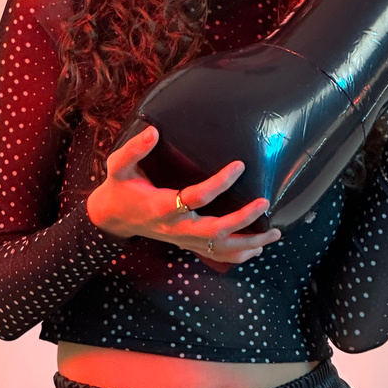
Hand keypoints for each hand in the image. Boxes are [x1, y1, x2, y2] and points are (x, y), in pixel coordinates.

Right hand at [86, 126, 280, 264]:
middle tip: (264, 203)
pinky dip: (238, 255)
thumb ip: (134, 149)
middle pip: (214, 231)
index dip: (219, 183)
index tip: (240, 165)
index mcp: (161, 206)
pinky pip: (215, 255)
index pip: (196, 197)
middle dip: (242, 220)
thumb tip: (153, 131)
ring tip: (274, 232)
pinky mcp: (187, 244)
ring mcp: (183, 239)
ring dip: (249, 243)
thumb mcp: (118, 166)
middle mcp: (175, 227)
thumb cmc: (119, 187)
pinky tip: (258, 249)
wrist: (112, 218)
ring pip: (220, 248)